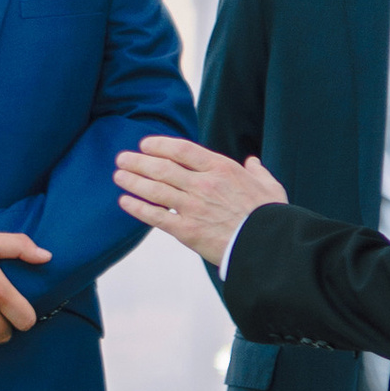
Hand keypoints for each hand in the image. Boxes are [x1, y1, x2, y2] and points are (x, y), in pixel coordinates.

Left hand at [115, 136, 287, 267]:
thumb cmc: (271, 217)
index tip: (145, 144)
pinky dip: (137, 207)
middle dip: (138, 161)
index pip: (182, 149)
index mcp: (222, 169)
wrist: (269, 246)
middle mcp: (203, 184)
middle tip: (122, 159)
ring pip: (154, 189)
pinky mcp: (187, 230)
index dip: (160, 144)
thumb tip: (253, 162)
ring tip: (118, 176)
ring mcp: (193, 207)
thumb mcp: (269, 187)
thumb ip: (258, 171)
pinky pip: (155, 216)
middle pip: (162, 167)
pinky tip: (124, 201)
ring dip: (133, 181)